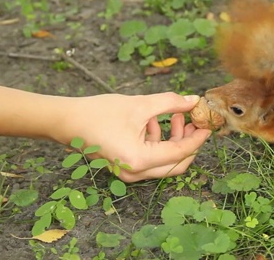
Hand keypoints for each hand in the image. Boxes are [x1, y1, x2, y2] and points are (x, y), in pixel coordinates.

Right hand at [54, 92, 210, 181]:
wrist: (66, 121)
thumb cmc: (98, 113)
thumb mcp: (140, 105)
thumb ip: (170, 103)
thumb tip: (194, 101)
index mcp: (139, 159)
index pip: (180, 153)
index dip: (197, 138)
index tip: (207, 123)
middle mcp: (135, 172)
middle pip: (176, 164)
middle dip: (188, 141)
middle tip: (193, 121)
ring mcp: (129, 172)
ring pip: (164, 161)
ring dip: (173, 139)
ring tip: (174, 115)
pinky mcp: (125, 166)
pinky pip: (151, 158)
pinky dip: (159, 142)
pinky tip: (156, 121)